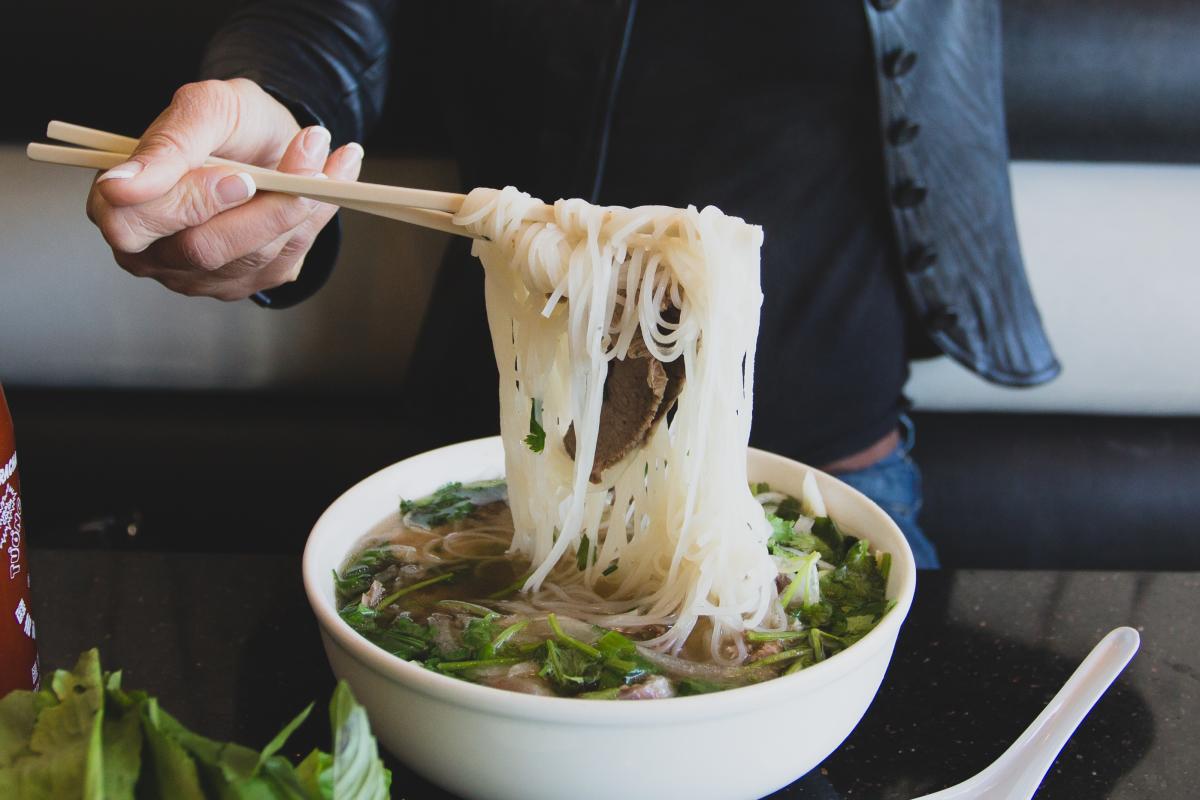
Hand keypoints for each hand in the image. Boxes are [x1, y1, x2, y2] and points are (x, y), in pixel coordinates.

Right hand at [87, 78, 363, 300]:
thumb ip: (167, 145)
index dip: (189, 203)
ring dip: (300, 203)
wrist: (269, 136)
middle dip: (264, 207)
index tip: (243, 177)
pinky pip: (287, 258)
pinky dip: (317, 214)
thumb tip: (121, 189)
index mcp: (120, 206)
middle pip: (203, 250)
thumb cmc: (228, 122)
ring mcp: (202, 275)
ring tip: (321, 148)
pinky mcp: (249, 280)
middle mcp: (156, 252)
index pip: (134, 225)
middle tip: (306, 156)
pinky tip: (333, 174)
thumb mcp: (203, 109)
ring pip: (254, 257)